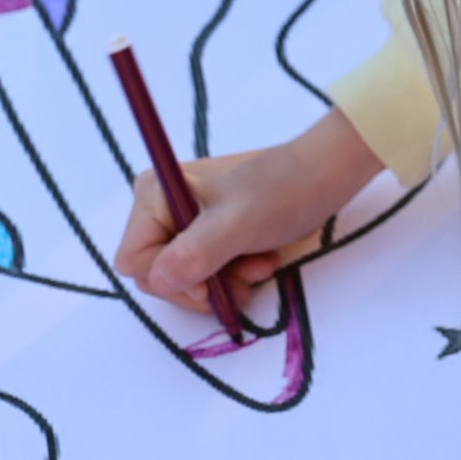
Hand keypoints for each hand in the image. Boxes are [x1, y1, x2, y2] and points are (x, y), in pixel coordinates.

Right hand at [114, 107, 382, 314]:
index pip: (136, 263)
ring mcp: (185, 221)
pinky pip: (206, 272)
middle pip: (158, 275)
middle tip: (243, 278)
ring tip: (259, 266)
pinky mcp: (208, 232)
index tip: (209, 282)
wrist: (324, 175)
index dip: (171, 280)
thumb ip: (194, 253)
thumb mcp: (238, 224)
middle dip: (202, 284)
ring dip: (223, 283)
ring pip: (185, 278)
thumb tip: (157, 280)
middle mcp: (161, 207)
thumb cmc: (282, 191)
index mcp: (154, 195)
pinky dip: (232, 275)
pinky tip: (260, 262)